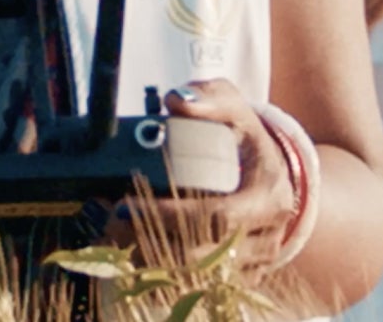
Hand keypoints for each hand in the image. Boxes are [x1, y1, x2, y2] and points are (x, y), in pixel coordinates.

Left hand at [94, 80, 292, 258]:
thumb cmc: (247, 138)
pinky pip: (201, 284)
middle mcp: (267, 234)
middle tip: (109, 225)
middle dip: (150, 242)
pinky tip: (134, 251)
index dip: (169, 215)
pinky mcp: (243, 276)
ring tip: (114, 238)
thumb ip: (209, 97)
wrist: (273, 172)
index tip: (126, 205)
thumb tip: (176, 101)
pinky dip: (165, 271)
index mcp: (268, 194)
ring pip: (199, 276)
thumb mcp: (234, 107)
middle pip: (204, 255)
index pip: (217, 216)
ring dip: (152, 260)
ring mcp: (256, 260)